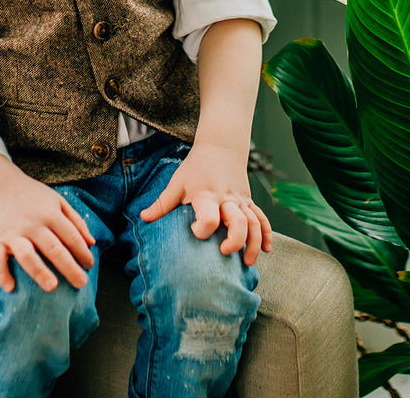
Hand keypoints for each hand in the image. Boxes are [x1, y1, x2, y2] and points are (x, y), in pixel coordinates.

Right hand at [0, 143, 94, 291]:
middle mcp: (32, 224)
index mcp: (50, 213)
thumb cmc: (33, 197)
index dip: (82, 251)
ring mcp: (13, 233)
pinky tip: (10, 287)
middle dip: (69, 267)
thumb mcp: (57, 201)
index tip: (90, 265)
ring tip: (52, 287)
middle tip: (81, 284)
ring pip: (27, 254)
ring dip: (39, 271)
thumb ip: (75, 220)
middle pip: (53, 248)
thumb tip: (92, 243)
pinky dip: (1, 273)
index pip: (70, 235)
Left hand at [139, 142, 271, 265]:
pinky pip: (262, 218)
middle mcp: (226, 199)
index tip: (195, 232)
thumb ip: (162, 203)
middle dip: (235, 241)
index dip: (203, 228)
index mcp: (206, 195)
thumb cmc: (195, 167)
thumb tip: (142, 218)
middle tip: (224, 252)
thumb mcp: (177, 182)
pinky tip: (267, 250)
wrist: (220, 146)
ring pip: (254, 223)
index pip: (209, 217)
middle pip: (239, 222)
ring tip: (247, 262)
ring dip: (254, 243)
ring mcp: (240, 200)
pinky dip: (267, 234)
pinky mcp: (248, 200)